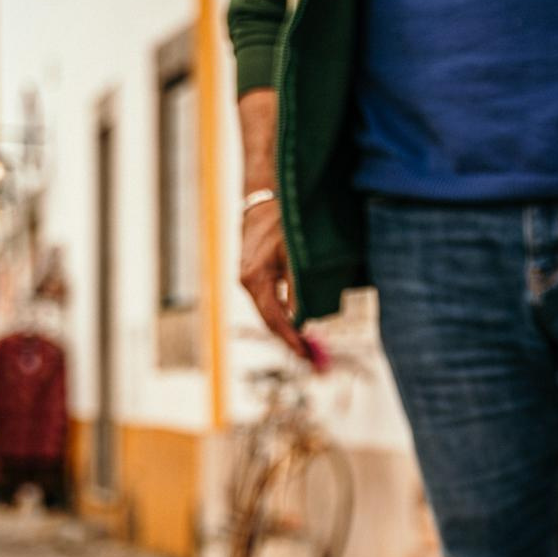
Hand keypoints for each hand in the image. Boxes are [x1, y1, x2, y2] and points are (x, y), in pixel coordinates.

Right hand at [239, 197, 310, 359]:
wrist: (264, 198)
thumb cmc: (283, 222)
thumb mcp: (296, 256)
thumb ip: (299, 289)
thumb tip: (302, 320)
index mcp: (255, 278)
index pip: (274, 319)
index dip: (291, 340)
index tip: (306, 355)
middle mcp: (246, 281)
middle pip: (269, 320)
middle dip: (289, 340)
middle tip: (312, 358)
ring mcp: (246, 278)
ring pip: (268, 312)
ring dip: (286, 329)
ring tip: (307, 347)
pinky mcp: (252, 274)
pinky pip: (267, 301)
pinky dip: (282, 315)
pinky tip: (298, 325)